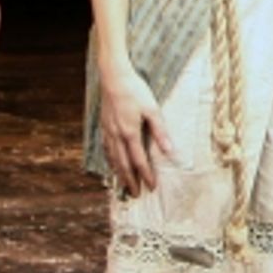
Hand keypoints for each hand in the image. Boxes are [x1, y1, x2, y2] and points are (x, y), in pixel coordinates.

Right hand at [99, 61, 172, 194]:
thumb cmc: (135, 91)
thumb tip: (169, 151)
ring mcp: (108, 131)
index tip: (151, 187)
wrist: (114, 77)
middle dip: (130, 180)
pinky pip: (106, 148)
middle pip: (123, 164)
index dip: (145, 175)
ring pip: (112, 158)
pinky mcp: (103, 125)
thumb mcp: (152, 109)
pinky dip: (110, 160)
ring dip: (119, 173)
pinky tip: (112, 163)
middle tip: (135, 194)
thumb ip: (160, 131)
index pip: (139, 160)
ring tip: (124, 184)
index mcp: (130, 132)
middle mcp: (116, 135)